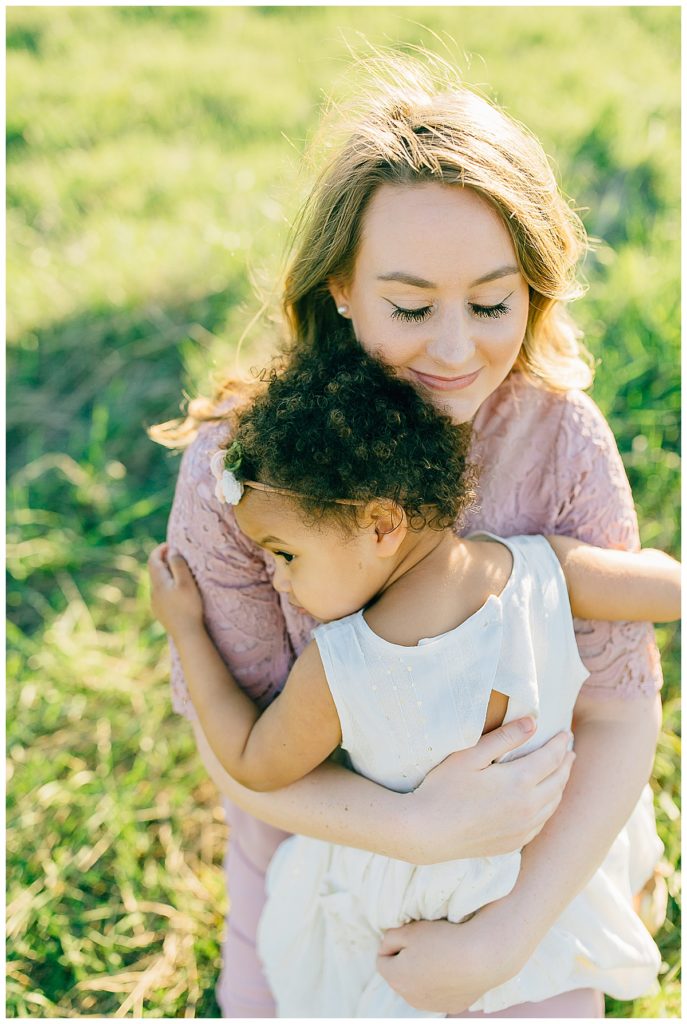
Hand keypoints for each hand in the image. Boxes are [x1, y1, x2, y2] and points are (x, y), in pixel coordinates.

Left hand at [148, 543, 203, 636]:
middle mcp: (153, 591)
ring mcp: (155, 603)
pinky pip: (161, 593)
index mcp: (158, 582)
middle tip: (177, 555)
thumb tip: (171, 551)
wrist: (186, 634)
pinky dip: (167, 585)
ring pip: (157, 582)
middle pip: (154, 570)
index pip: (153, 559)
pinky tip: (177, 591)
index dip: (160, 549)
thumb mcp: (186, 582)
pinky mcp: (160, 612)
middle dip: (163, 560)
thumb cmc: (188, 606)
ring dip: (166, 573)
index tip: (171, 544)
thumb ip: (178, 564)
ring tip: (180, 571)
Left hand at [376, 902, 526, 1013]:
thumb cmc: (442, 939)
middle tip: (424, 943)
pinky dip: (440, 982)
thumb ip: (389, 937)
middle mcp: (410, 997)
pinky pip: (437, 993)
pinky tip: (451, 969)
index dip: (393, 944)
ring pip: (417, 987)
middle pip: (399, 975)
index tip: (408, 935)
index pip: (382, 959)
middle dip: (405, 960)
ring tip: (439, 955)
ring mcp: (431, 1005)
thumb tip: (386, 947)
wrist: (481, 957)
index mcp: (396, 977)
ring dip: (422, 973)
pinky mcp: (450, 1006)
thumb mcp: (409, 930)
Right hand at [403, 719, 574, 862]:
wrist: (428, 833)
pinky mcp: (514, 843)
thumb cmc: (443, 789)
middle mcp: (528, 807)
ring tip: (561, 771)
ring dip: (561, 784)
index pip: (551, 758)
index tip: (565, 732)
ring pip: (553, 803)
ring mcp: (523, 829)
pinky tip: (544, 801)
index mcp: (519, 782)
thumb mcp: (470, 755)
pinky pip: (542, 822)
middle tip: (568, 749)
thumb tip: (533, 722)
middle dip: (566, 762)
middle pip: (558, 780)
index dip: (560, 743)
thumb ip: (504, 738)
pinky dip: (549, 806)